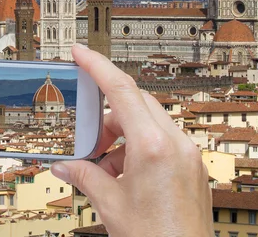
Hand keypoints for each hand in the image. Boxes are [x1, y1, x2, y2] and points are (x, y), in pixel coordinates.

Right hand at [51, 44, 213, 236]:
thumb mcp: (110, 204)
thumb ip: (84, 176)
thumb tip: (66, 165)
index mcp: (153, 147)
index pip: (120, 90)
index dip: (97, 66)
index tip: (81, 53)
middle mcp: (176, 143)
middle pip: (135, 103)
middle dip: (106, 114)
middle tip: (86, 133)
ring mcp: (187, 153)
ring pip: (147, 122)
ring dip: (121, 135)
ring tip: (103, 164)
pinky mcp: (191, 165)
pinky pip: (160, 140)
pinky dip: (137, 147)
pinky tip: (122, 173)